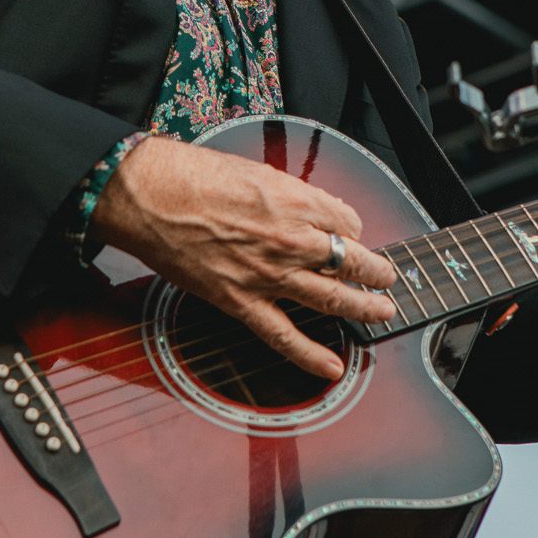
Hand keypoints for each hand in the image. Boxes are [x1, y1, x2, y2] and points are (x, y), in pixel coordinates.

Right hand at [91, 134, 397, 378]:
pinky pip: (283, 336)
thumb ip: (289, 195)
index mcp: (295, 200)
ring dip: (364, 307)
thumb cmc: (193, 175)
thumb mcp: (255, 170)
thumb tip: (309, 212)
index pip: (346, 221)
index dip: (351, 229)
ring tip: (383, 311)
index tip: (348, 234)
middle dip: (377, 271)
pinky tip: (334, 368)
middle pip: (352, 261)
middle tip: (388, 277)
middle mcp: (291, 239)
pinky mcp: (240, 301)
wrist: (148, 196)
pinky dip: (311, 355)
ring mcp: (268, 274)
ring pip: (332, 298)